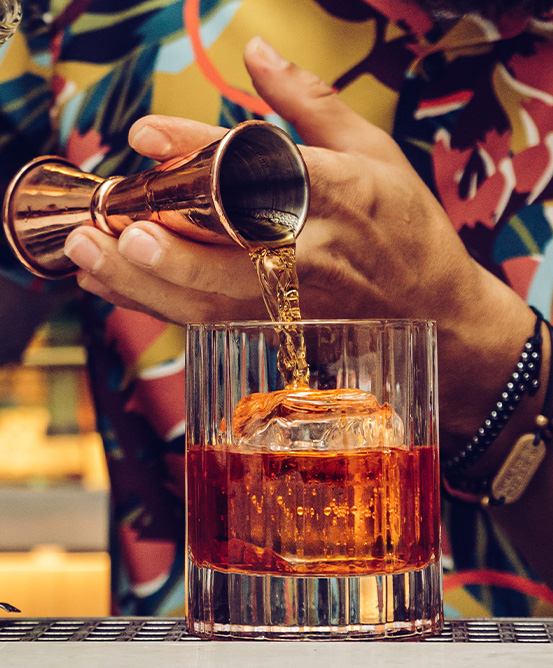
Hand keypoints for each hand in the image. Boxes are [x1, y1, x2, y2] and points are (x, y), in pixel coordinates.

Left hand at [63, 37, 536, 440]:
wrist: (436, 314)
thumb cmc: (407, 232)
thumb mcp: (374, 153)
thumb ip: (309, 102)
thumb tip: (257, 50)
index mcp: (342, 197)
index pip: (262, 173)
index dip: (197, 155)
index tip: (145, 137)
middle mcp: (314, 256)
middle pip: (226, 255)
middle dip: (157, 243)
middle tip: (96, 225)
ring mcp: (295, 303)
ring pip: (209, 302)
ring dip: (143, 284)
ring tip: (90, 257)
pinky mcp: (280, 331)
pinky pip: (212, 322)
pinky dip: (161, 306)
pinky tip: (120, 286)